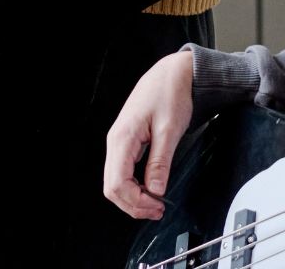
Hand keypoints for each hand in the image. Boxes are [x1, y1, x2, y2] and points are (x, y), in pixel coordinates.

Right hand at [103, 50, 194, 219]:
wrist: (172, 74)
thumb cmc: (170, 93)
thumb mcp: (169, 129)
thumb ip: (160, 161)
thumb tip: (156, 189)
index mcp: (123, 137)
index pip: (117, 183)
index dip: (136, 202)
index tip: (157, 206)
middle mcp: (116, 140)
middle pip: (112, 187)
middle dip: (133, 205)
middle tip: (157, 210)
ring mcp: (120, 142)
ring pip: (116, 182)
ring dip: (133, 198)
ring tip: (156, 203)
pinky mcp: (128, 142)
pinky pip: (123, 172)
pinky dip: (135, 186)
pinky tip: (150, 189)